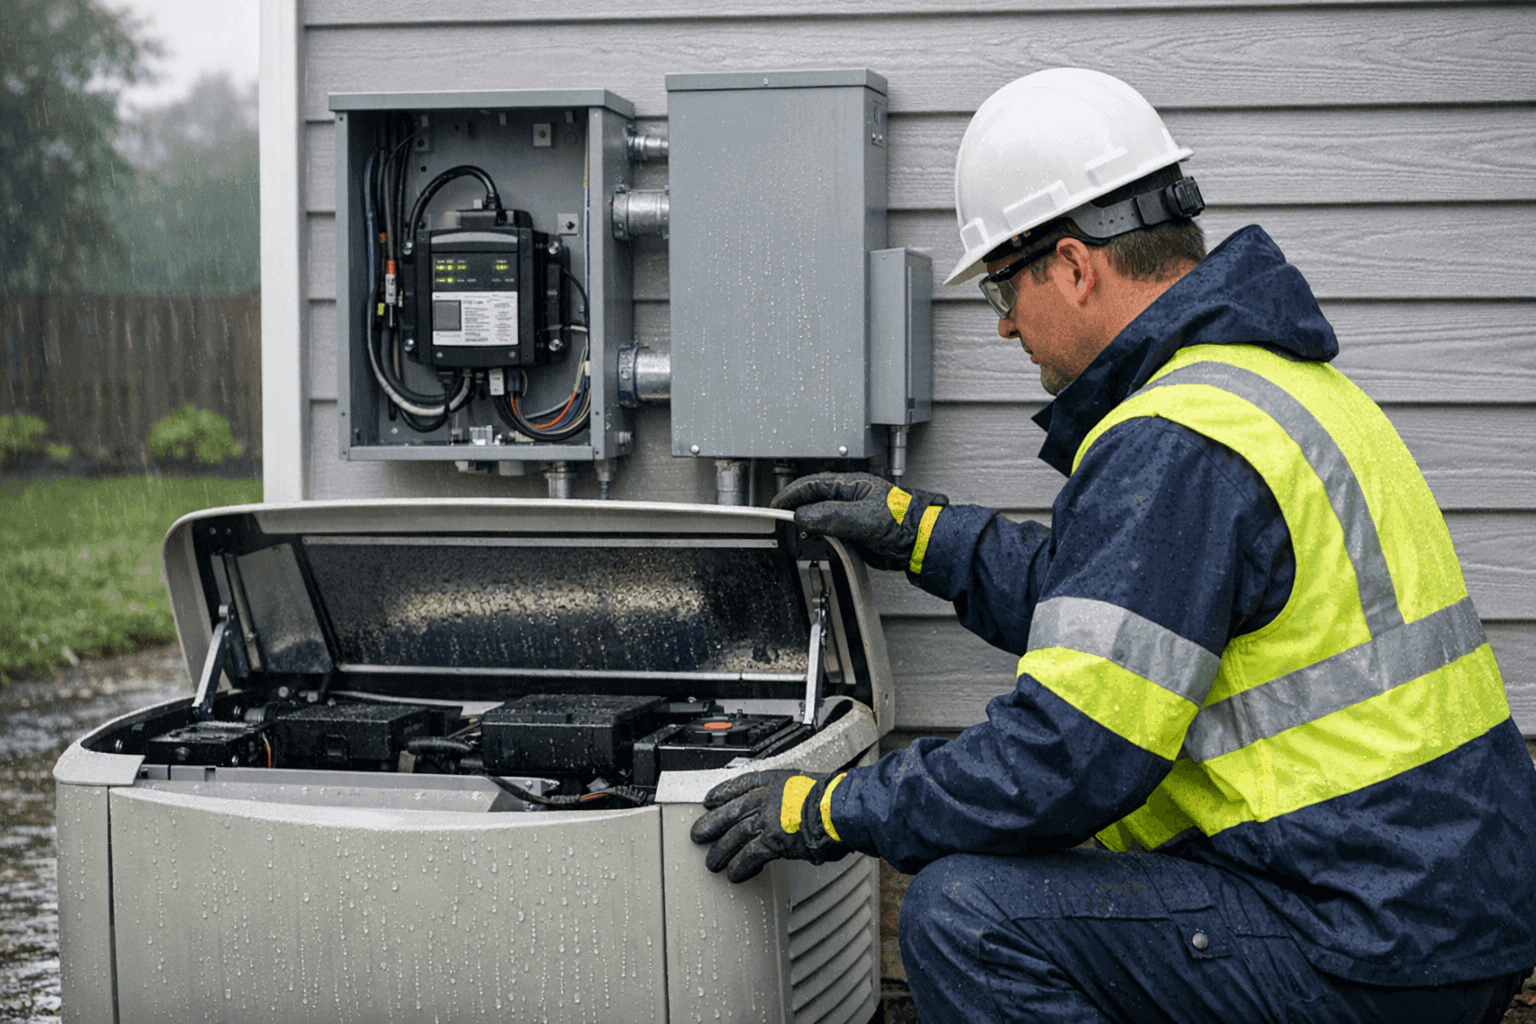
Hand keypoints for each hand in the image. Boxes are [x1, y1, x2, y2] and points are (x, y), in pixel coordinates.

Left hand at [690, 769, 849, 882]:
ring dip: (721, 851)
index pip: (741, 783)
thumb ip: (794, 799)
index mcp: (776, 781)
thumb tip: (794, 814)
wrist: (841, 808)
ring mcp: (768, 818)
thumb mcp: (810, 787)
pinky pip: (749, 856)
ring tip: (712, 862)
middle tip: (698, 834)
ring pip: (734, 835)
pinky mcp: (772, 840)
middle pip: (730, 811)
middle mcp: (768, 797)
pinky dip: (740, 866)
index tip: (710, 799)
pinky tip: (734, 874)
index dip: (722, 792)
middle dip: (711, 823)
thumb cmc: (835, 800)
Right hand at [770, 472, 947, 572]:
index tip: (776, 506)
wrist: (923, 544)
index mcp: (853, 484)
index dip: (791, 495)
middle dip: (796, 509)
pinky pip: (831, 532)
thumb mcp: (863, 518)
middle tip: (781, 520)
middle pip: (814, 499)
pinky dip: (820, 537)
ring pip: (821, 516)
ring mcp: (853, 514)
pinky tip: (816, 542)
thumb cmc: (905, 523)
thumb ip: (830, 516)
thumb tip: (803, 517)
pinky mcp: (856, 532)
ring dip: (808, 525)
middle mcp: (851, 497)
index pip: (813, 484)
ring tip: (796, 533)